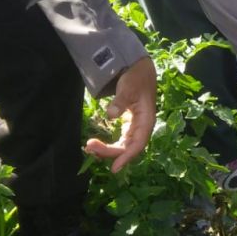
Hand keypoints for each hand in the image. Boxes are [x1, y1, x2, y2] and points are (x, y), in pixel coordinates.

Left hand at [84, 56, 156, 171]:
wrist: (139, 67)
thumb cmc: (136, 77)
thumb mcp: (128, 87)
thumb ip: (120, 101)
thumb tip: (110, 115)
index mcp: (147, 120)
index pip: (138, 144)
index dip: (126, 157)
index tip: (114, 168)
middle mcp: (142, 126)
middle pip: (128, 147)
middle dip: (110, 152)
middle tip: (90, 147)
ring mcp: (136, 125)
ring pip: (124, 145)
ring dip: (108, 149)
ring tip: (90, 147)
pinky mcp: (129, 123)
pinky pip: (121, 139)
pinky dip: (110, 144)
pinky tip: (97, 145)